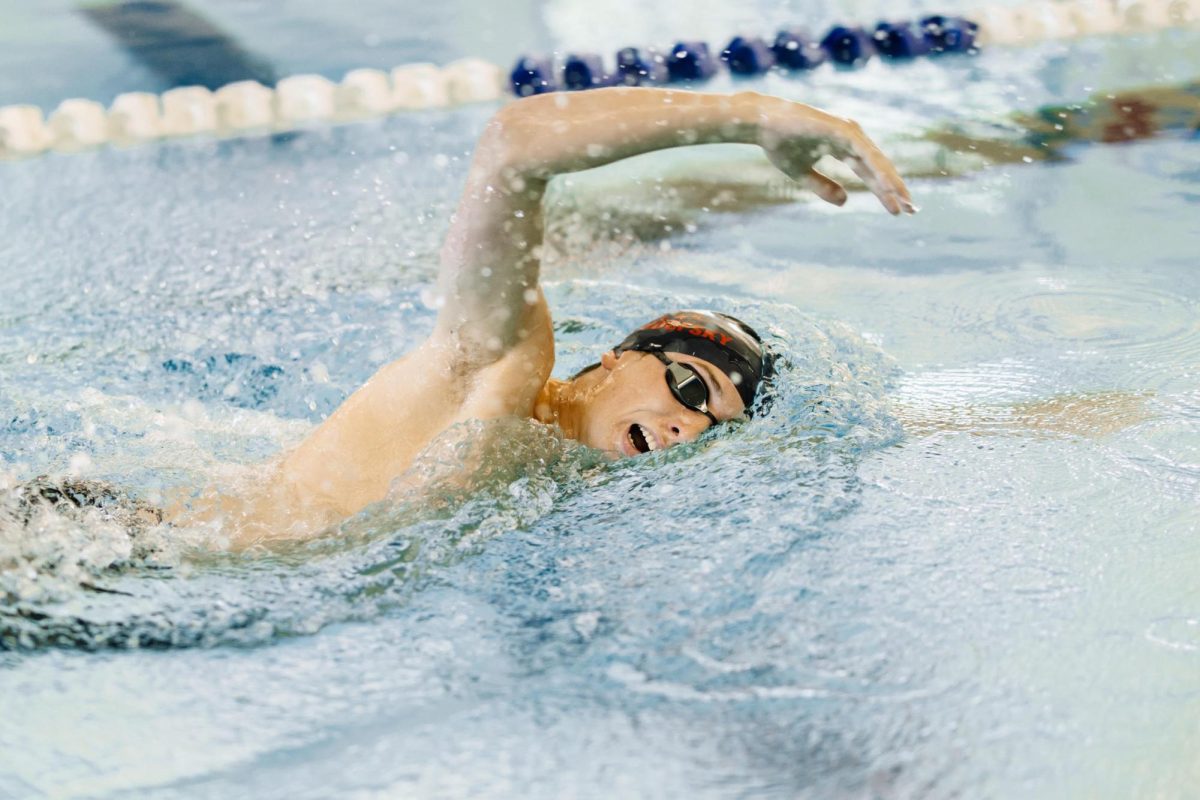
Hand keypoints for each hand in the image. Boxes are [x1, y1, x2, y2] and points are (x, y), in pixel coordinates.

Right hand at [756, 99, 914, 215]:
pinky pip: (866, 155)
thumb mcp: (802, 173)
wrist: (762, 123)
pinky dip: (878, 171)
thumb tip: (846, 201)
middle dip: (894, 189)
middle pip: (879, 167)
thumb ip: (823, 186)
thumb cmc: (780, 143)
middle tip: (911, 210)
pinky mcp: (843, 130)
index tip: (896, 210)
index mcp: (843, 146)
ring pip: (877, 162)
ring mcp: (849, 131)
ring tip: (904, 203)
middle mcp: (851, 137)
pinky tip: (889, 187)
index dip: (882, 191)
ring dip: (891, 183)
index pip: (869, 172)